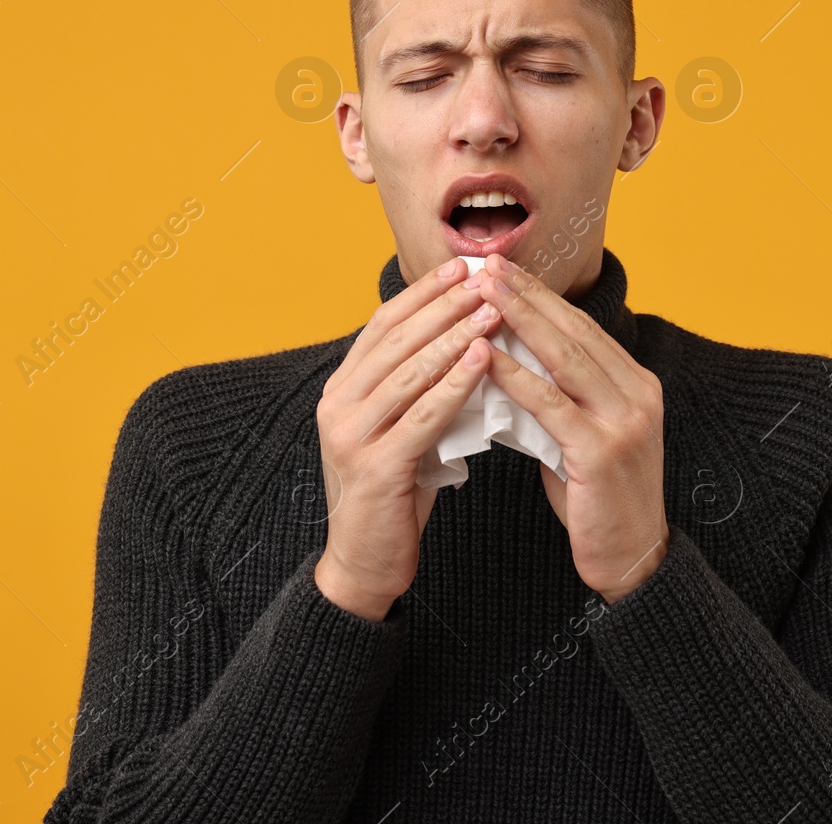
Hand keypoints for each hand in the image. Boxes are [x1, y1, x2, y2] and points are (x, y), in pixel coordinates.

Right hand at [314, 257, 501, 619]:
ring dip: (455, 336)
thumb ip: (418, 389)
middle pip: (396, 339)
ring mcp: (351, 436)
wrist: (364, 564)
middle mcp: (337, 405)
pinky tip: (483, 362)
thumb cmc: (394, 495)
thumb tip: (468, 341)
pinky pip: (421, 416)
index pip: (384, 325)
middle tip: (485, 277)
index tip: (462, 266)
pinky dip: (454, 385)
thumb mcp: (401, 429)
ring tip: (493, 310)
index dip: (423, 293)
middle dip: (444, 304)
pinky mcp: (374, 468)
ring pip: (409, 372)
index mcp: (342, 390)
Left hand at [477, 253, 668, 601]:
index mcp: (635, 384)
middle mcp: (637, 394)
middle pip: (573, 331)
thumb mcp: (580, 437)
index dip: (539, 296)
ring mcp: (625, 422)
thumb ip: (556, 398)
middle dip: (526, 294)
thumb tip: (502, 361)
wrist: (630, 560)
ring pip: (564, 358)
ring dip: (519, 320)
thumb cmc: (595, 500)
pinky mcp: (603, 452)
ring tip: (482, 293)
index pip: (581, 327)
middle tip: (485, 264)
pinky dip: (516, 377)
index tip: (501, 270)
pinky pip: (551, 405)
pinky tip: (486, 357)